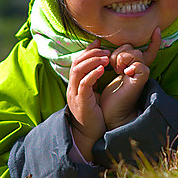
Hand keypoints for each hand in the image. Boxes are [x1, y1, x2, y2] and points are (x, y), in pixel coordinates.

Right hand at [66, 39, 109, 161]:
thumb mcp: (93, 94)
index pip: (77, 61)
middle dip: (91, 54)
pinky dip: (92, 74)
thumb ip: (94, 80)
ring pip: (78, 71)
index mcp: (74, 85)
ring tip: (106, 58)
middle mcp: (72, 88)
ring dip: (92, 61)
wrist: (89, 135)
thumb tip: (101, 66)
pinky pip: (84, 84)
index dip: (88, 50)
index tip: (100, 42)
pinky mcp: (81, 102)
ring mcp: (75, 95)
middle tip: (106, 51)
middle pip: (76, 63)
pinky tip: (102, 70)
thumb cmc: (94, 115)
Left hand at [100, 27, 160, 129]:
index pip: (147, 50)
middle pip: (132, 47)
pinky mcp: (142, 80)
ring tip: (117, 71)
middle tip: (113, 67)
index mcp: (134, 66)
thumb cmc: (110, 94)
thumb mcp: (109, 71)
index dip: (154, 41)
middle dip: (118, 53)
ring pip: (135, 53)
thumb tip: (101, 42)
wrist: (111, 112)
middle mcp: (140, 68)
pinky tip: (125, 74)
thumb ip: (113, 57)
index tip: (157, 29)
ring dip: (121, 58)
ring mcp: (142, 73)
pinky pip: (140, 64)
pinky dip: (130, 66)